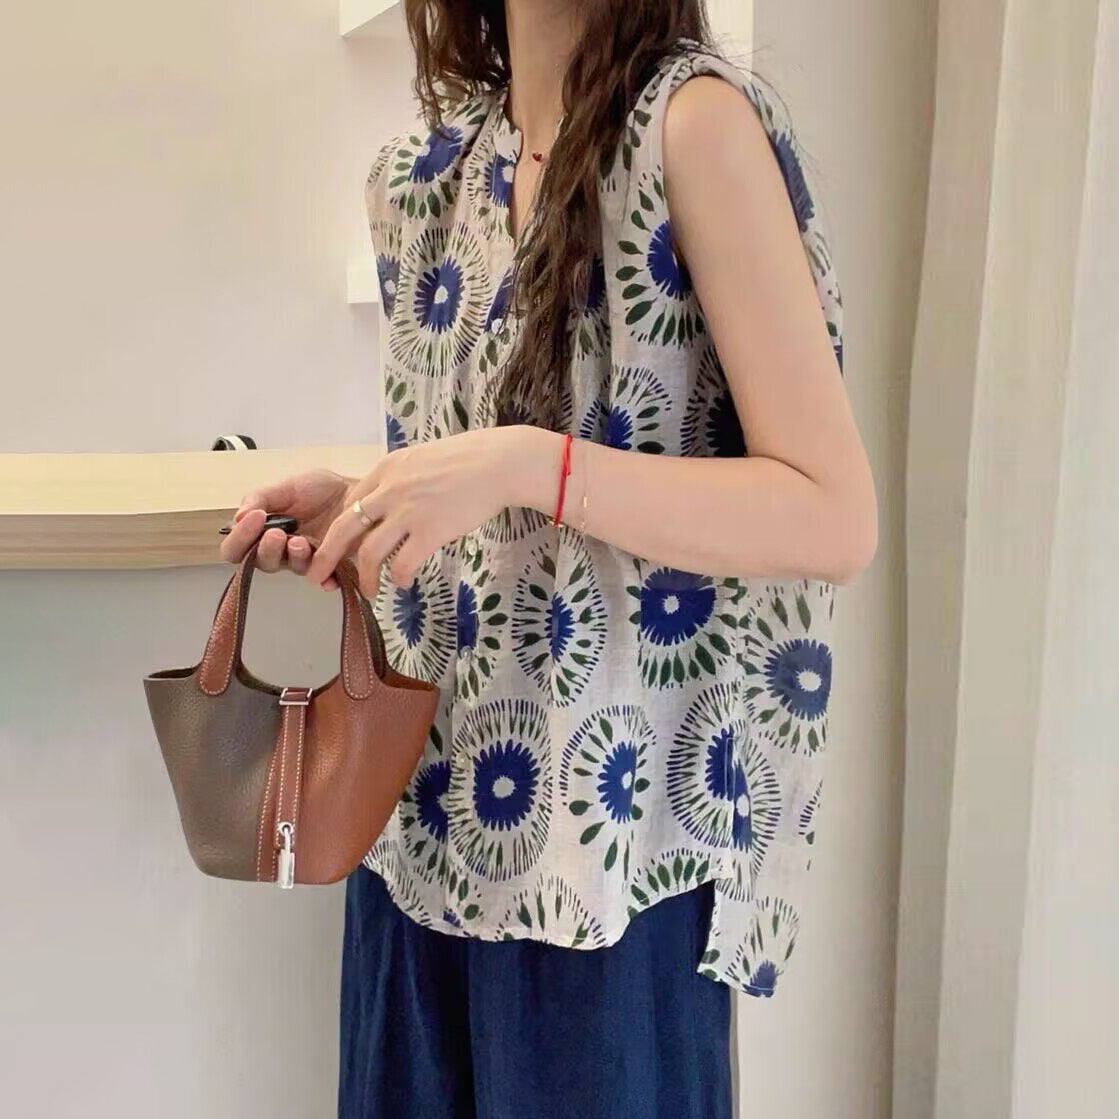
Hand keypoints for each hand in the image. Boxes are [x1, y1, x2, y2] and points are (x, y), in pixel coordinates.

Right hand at [219, 469, 354, 589]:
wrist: (357, 491)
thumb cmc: (322, 490)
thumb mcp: (288, 487)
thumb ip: (261, 498)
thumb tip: (239, 516)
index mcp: (264, 532)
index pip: (237, 548)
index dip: (239, 539)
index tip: (253, 518)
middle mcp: (281, 550)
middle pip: (260, 563)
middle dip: (265, 549)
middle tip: (275, 533)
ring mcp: (306, 559)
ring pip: (290, 568)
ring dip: (292, 557)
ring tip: (299, 541)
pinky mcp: (331, 565)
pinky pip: (325, 578)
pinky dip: (325, 578)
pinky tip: (327, 575)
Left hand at [305, 427, 557, 597]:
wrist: (497, 463)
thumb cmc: (466, 460)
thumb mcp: (421, 460)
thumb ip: (400, 479)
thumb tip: (389, 500)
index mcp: (386, 470)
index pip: (349, 504)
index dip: (340, 530)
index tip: (340, 547)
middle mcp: (390, 490)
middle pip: (343, 529)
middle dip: (326, 556)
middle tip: (318, 575)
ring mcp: (409, 512)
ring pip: (369, 553)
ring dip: (365, 577)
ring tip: (369, 591)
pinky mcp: (430, 531)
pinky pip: (403, 564)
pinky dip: (398, 578)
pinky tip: (402, 583)